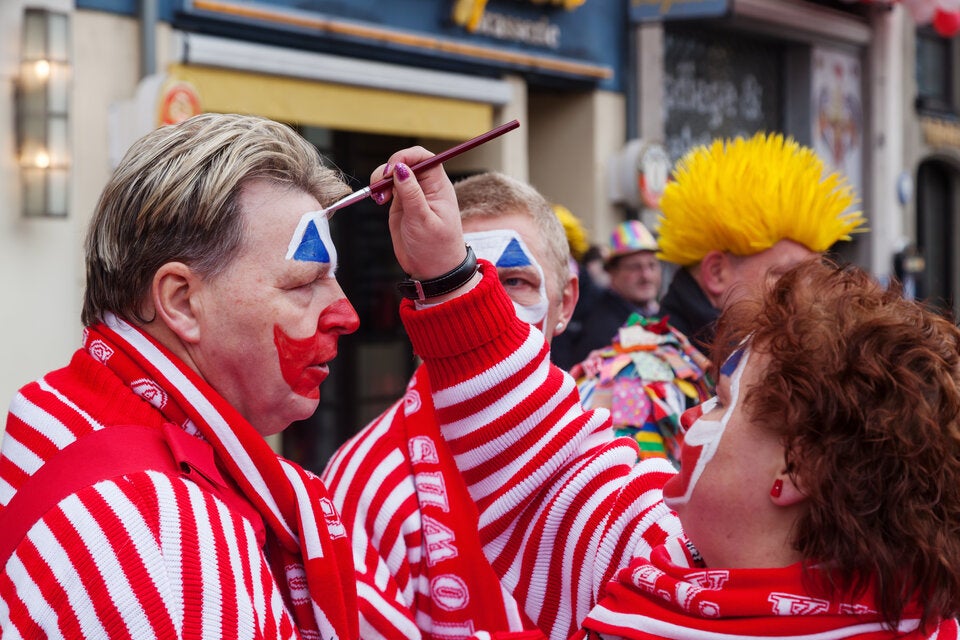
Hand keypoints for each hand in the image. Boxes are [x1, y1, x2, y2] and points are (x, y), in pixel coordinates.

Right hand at [371, 147, 465, 280]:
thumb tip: (401, 168)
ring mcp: (412, 195)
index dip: (406, 156)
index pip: (424, 157)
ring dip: (380, 179)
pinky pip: (387, 188)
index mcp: (438, 186)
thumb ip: (411, 194)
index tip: (392, 169)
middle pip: (405, 162)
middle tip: (381, 185)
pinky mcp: (400, 204)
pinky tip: (378, 200)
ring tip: (378, 197)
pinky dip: (378, 189)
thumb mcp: (423, 220)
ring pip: (393, 174)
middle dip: (388, 168)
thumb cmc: (436, 248)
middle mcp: (426, 187)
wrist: (432, 272)